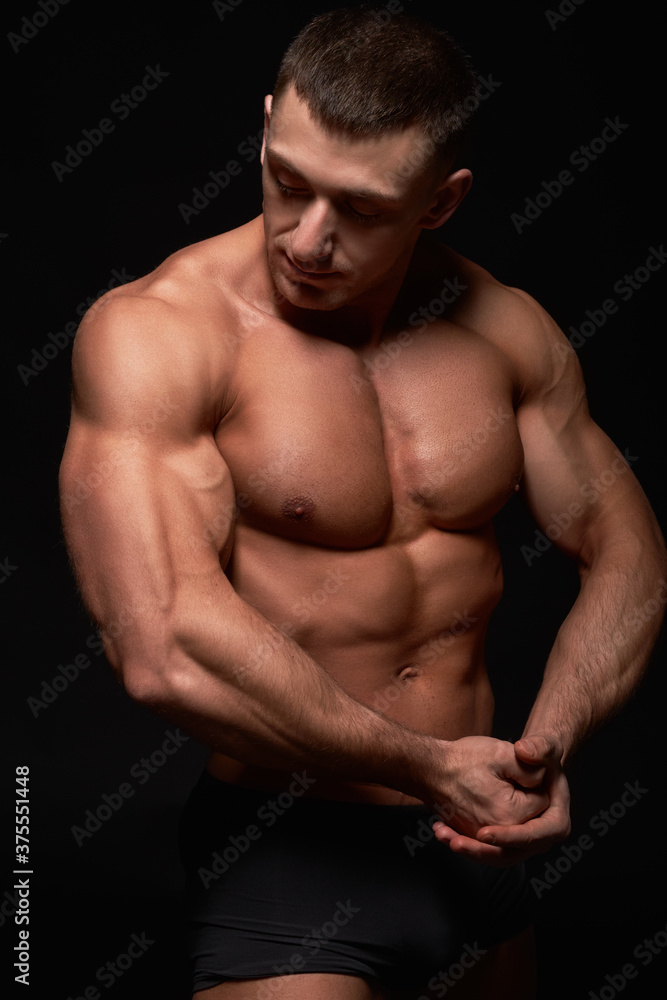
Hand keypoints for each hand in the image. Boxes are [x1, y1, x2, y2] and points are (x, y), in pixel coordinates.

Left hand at [432, 733, 570, 865]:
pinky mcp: (505, 840)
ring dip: (468, 849)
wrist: (527, 760)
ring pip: (495, 856)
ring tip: (442, 833)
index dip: (512, 837)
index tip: (484, 833)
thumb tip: (525, 751)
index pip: (537, 835)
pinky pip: (485, 850)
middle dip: (481, 851)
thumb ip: (540, 747)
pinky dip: (464, 841)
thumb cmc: (538, 754)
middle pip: (512, 854)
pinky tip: (441, 828)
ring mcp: (521, 841)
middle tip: (455, 842)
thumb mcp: (542, 746)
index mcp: (555, 818)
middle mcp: (540, 836)